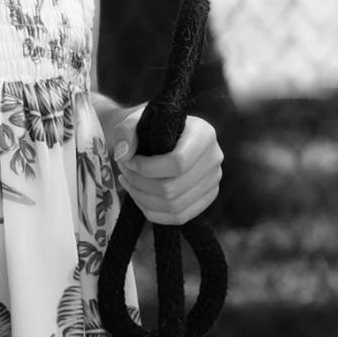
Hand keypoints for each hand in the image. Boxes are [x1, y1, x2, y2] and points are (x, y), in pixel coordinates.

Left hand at [110, 106, 222, 224]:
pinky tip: (138, 196)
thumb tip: (124, 156)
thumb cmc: (150, 126)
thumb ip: (125, 132)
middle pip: (172, 188)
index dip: (146, 167)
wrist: (164, 133)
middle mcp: (214, 158)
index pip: (177, 162)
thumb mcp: (134, 120)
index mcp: (203, 134)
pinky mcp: (207, 197)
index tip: (128, 160)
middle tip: (123, 171)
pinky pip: (180, 217)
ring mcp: (214, 181)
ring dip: (142, 197)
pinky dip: (153, 211)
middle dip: (139, 183)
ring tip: (127, 181)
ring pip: (174, 206)